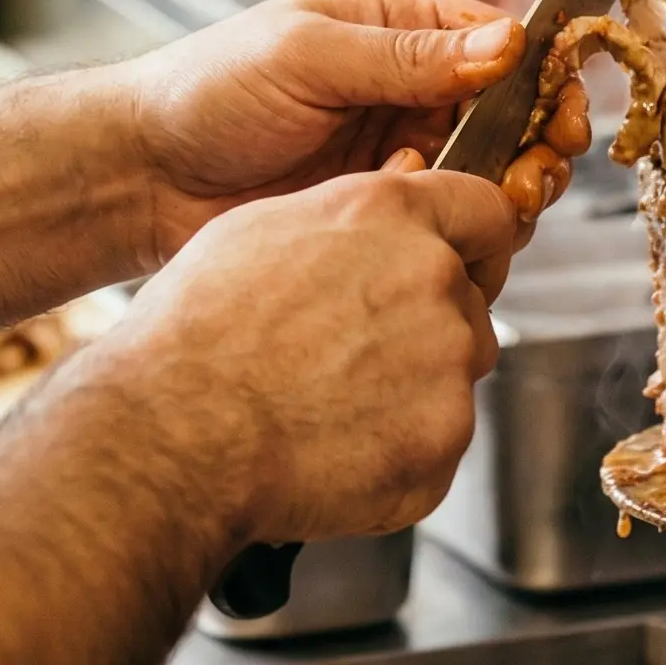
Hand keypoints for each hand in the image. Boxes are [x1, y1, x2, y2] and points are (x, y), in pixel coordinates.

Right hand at [109, 165, 515, 546]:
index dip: (472, 242)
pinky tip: (330, 447)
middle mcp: (434, 279)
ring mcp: (446, 365)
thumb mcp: (265, 228)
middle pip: (470, 304)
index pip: (485, 211)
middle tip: (351, 355)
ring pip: (453, 378)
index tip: (458, 264)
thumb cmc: (198, 329)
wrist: (179, 429)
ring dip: (411, 392)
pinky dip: (396, 455)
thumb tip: (384, 209)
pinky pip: (434, 448)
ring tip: (328, 405)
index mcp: (393, 214)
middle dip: (427, 328)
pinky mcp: (442, 443)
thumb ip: (349, 217)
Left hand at [126, 0, 523, 271]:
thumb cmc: (208, 92)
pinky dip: (458, 230)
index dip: (542, 75)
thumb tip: (506, 43)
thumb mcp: (306, 57)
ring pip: (489, 174)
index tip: (562, 109)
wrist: (142, 179)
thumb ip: (404, 56)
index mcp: (395, 25)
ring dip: (505, 192)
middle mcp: (408, 88)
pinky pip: (447, 222)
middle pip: (510, 114)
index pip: (498, 41)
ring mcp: (398, 154)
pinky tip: (430, 233)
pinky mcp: (381, 214)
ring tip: (497, 207)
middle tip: (534, 173)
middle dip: (537, 144)